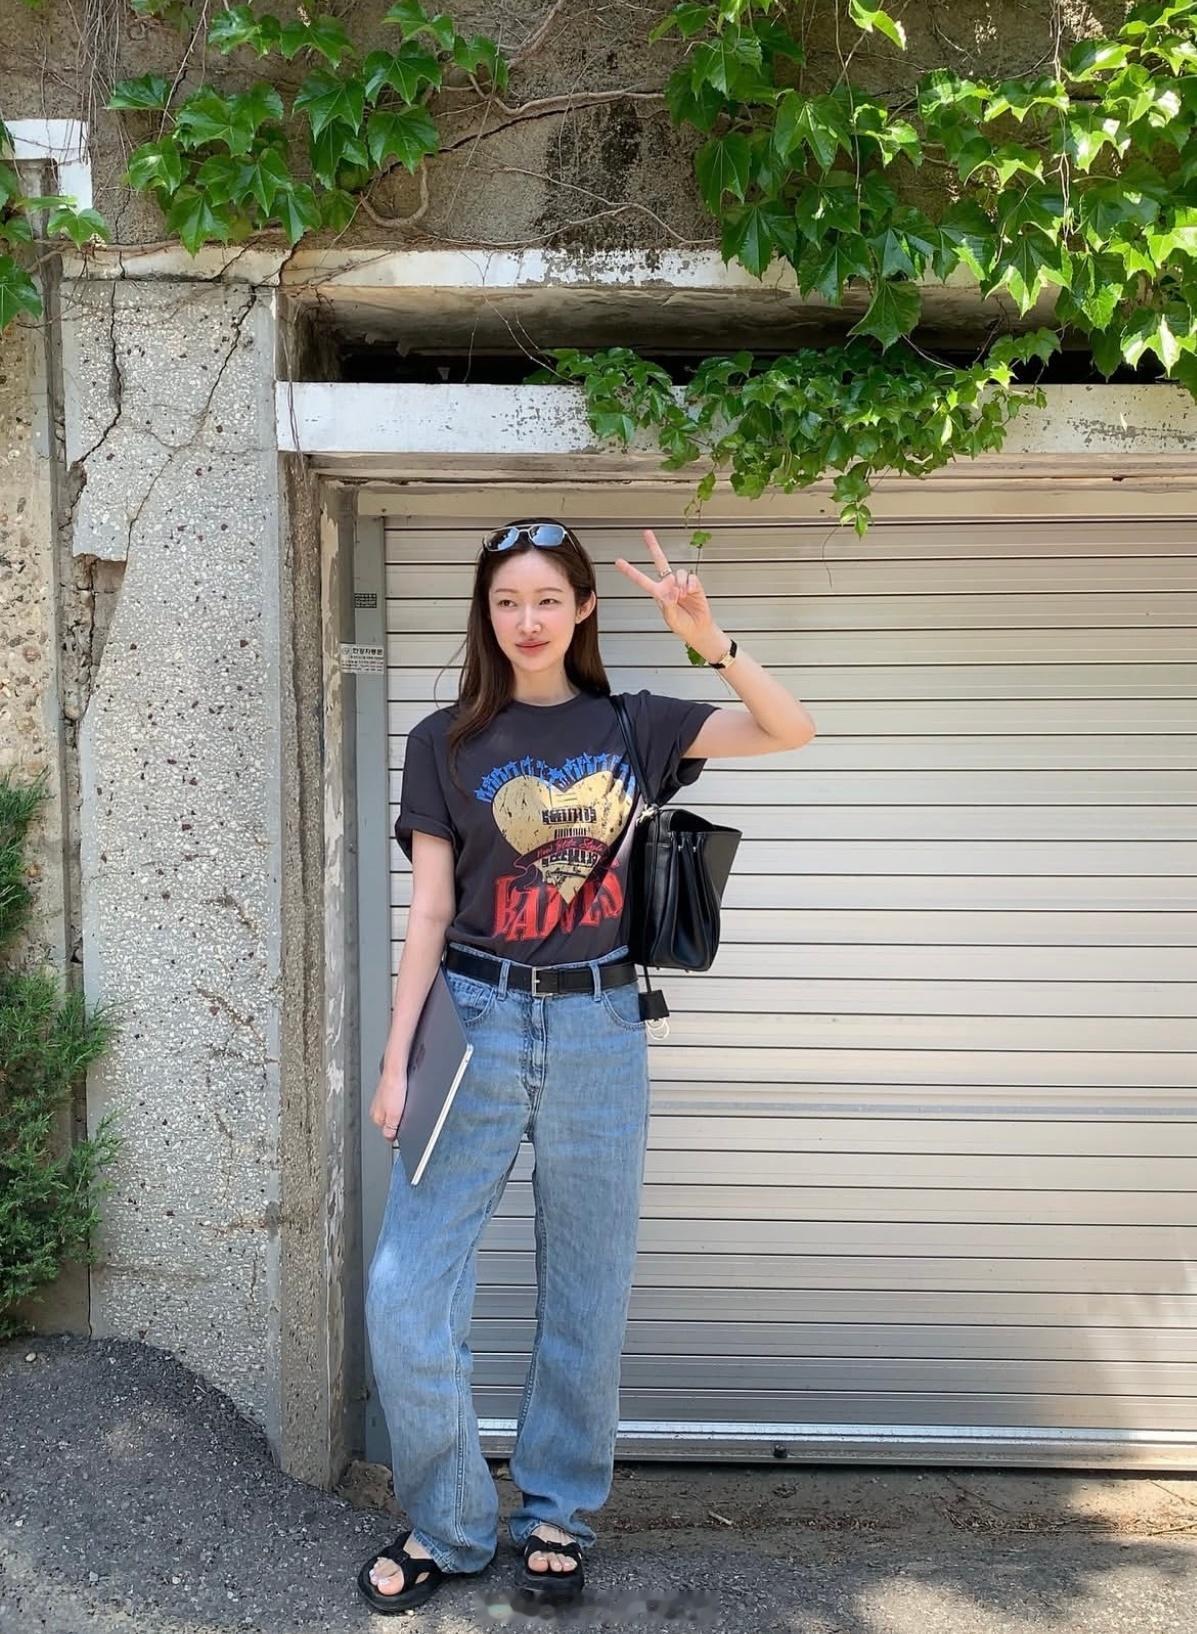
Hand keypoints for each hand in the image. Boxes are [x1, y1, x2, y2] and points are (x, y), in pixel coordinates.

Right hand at [369, 1069, 407, 1144]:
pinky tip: (405, 1097)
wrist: (396, 1070)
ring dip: (400, 1109)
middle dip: (399, 1120)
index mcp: (376, 1117)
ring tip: (404, 1103)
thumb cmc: (394, 1088)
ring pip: (394, 1111)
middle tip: (404, 1113)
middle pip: (391, 1122)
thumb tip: (389, 1138)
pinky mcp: (389, 1092)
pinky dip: (401, 1101)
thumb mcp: (394, 1115)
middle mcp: (376, 1108)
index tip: (403, 1127)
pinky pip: (397, 1101)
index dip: (397, 1131)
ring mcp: (382, 1099)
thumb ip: (390, 1129)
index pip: (387, 1132)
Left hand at [614, 530, 724, 659]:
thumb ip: (668, 605)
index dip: (630, 571)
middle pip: (660, 561)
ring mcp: (681, 582)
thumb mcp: (670, 618)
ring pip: (678, 573)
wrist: (698, 628)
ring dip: (680, 585)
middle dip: (653, 546)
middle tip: (646, 533)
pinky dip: (690, 585)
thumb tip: (671, 593)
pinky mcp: (694, 583)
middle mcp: (669, 584)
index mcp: (658, 593)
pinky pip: (690, 577)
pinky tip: (690, 592)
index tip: (619, 562)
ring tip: (683, 596)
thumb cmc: (682, 625)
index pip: (641, 579)